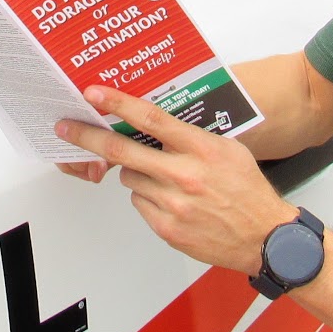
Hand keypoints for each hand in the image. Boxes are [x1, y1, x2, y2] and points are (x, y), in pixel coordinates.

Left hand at [54, 86, 294, 275]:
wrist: (265, 237)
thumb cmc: (248, 191)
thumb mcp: (227, 150)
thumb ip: (191, 136)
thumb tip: (156, 123)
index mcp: (201, 149)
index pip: (151, 119)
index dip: (118, 104)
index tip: (94, 93)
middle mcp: (183, 175)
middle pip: (121, 152)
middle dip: (87, 137)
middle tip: (67, 128)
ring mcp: (173, 204)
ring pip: (129, 178)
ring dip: (136, 172)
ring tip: (163, 176)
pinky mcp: (167, 228)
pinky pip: (139, 203)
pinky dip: (148, 197)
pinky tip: (172, 200)